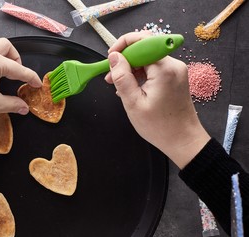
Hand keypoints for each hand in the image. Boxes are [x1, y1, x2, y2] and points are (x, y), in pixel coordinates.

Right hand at [105, 31, 210, 168]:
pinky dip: (141, 74)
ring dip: (131, 68)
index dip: (123, 45)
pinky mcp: (175, 77)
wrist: (183, 140)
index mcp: (164, 69)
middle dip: (125, 58)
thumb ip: (122, 77)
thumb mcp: (133, 103)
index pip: (143, 40)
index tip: (110, 58)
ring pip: (148, 58)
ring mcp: (176, 70)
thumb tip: (114, 57)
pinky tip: (131, 88)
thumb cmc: (159, 126)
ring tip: (118, 86)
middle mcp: (173, 65)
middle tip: (111, 76)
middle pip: (145, 47)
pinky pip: (154, 68)